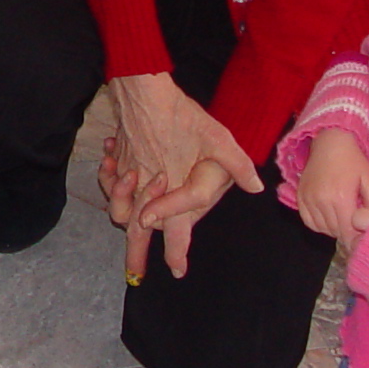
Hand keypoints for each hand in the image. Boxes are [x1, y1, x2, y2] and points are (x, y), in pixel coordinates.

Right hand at [98, 72, 262, 278]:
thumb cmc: (181, 116)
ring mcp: (129, 174)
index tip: (177, 271)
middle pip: (135, 229)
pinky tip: (116, 179)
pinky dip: (111, 187)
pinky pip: (111, 182)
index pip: (173, 231)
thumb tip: (257, 187)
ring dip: (122, 218)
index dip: (175, 254)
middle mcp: (146, 188)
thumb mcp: (218, 139)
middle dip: (135, 254)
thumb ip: (237, 165)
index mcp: (171, 190)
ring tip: (126, 229)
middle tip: (135, 274)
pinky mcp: (120, 158)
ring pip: (119, 208)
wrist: (143, 93)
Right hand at [294, 128, 368, 245]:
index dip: (357, 238)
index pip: (348, 232)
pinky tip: (329, 215)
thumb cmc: (353, 161)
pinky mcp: (300, 198)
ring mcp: (308, 199)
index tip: (363, 235)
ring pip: (322, 229)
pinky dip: (320, 224)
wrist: (330, 142)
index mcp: (341, 197)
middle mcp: (321, 200)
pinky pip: (309, 222)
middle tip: (355, 222)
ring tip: (343, 216)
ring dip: (334, 228)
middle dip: (347, 232)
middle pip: (335, 232)